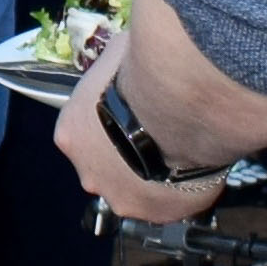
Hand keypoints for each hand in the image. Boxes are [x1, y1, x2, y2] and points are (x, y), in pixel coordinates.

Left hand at [55, 51, 224, 228]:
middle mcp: (88, 173)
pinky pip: (169, 202)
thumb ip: (118, 62)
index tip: (131, 114)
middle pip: (106, 167)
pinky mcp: (157, 213)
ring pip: (136, 189)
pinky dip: (181, 190)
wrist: (177, 108)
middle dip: (127, 154)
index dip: (107, 124)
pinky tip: (196, 170)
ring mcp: (121, 197)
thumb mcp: (120, 52)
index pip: (84, 133)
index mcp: (70, 133)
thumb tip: (128, 52)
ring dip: (152, 176)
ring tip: (180, 154)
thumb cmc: (140, 74)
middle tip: (157, 135)